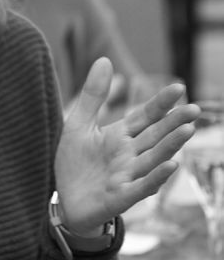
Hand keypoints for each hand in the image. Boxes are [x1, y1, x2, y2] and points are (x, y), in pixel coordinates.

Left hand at [55, 57, 199, 235]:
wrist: (64, 200)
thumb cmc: (75, 162)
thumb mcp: (78, 124)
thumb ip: (93, 96)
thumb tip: (104, 59)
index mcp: (120, 136)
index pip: (146, 117)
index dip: (161, 104)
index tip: (178, 87)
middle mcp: (129, 155)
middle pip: (156, 136)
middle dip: (174, 123)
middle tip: (194, 109)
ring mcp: (127, 176)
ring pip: (153, 159)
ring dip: (170, 146)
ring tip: (188, 130)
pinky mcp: (120, 197)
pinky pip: (141, 186)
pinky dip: (156, 177)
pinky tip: (171, 166)